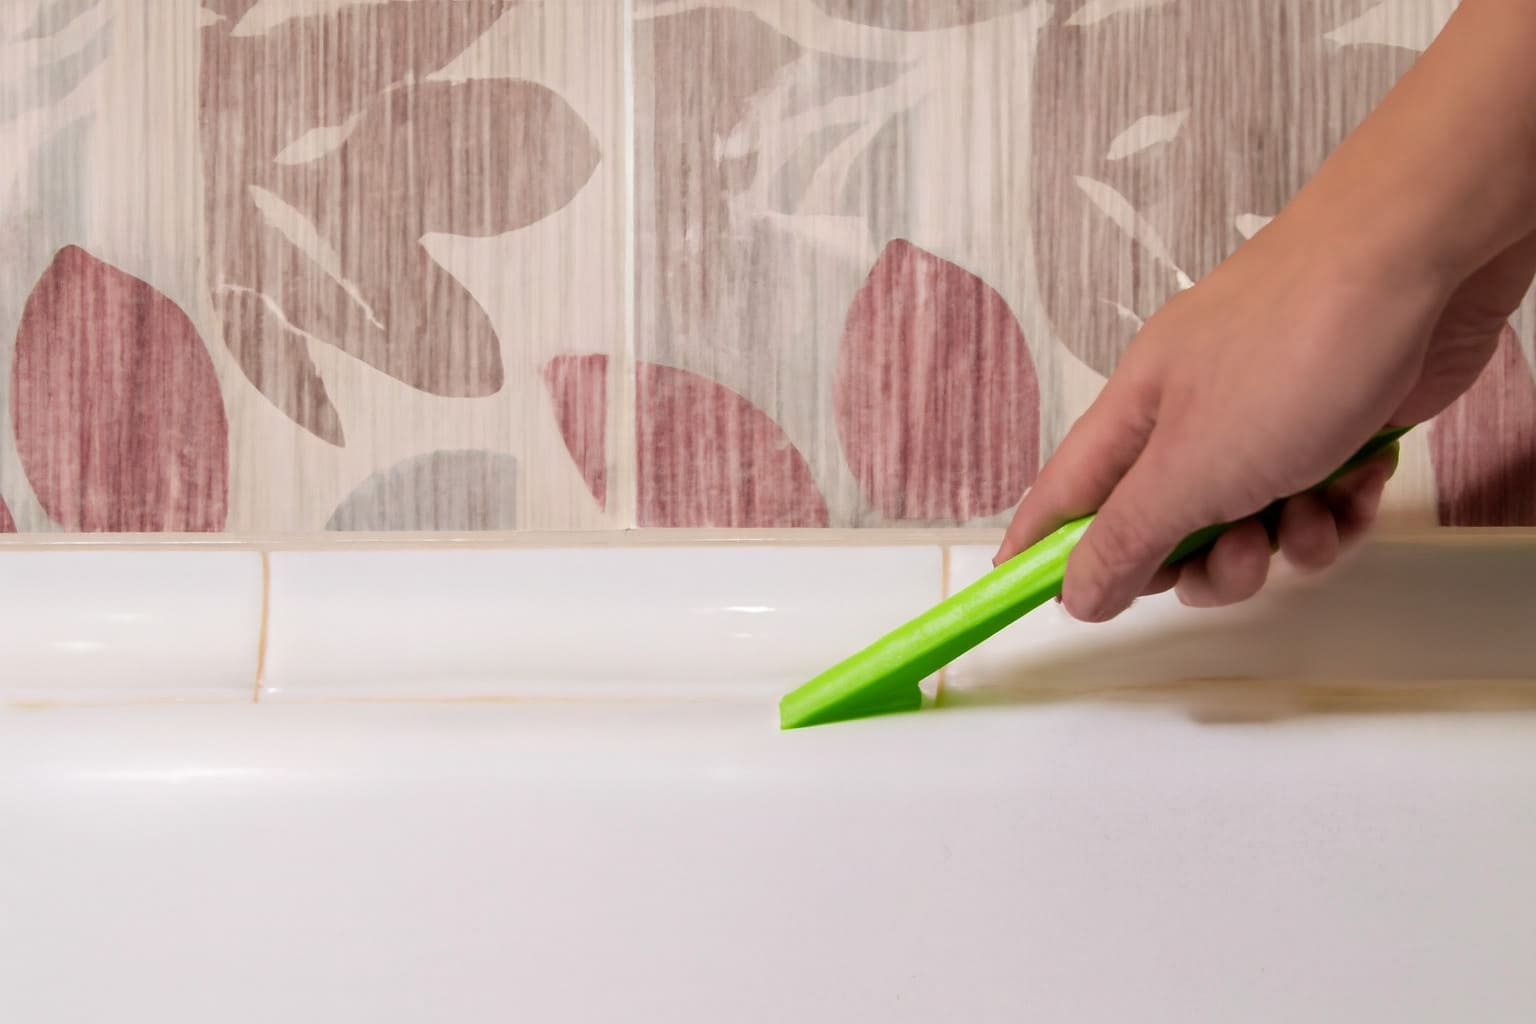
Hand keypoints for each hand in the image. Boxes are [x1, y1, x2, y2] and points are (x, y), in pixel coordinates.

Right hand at [995, 224, 1535, 621]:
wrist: (1418, 260)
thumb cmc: (1288, 353)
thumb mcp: (1189, 468)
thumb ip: (1125, 539)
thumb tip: (1071, 593)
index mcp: (1134, 419)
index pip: (1063, 499)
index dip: (1041, 552)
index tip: (1029, 603)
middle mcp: (1190, 421)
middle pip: (1165, 533)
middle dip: (1203, 567)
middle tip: (1239, 553)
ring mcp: (1265, 423)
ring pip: (1247, 527)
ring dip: (1282, 543)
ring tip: (1312, 510)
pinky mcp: (1336, 427)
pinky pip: (1316, 504)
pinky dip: (1338, 510)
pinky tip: (1360, 482)